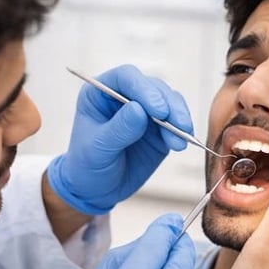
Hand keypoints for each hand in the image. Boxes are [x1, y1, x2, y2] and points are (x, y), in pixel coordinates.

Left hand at [47, 65, 191, 214]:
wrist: (95, 190)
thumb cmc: (87, 166)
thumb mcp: (97, 150)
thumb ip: (118, 129)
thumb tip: (139, 110)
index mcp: (100, 93)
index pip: (126, 78)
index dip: (144, 89)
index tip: (158, 110)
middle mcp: (124, 97)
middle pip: (153, 87)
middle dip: (169, 104)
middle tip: (178, 124)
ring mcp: (144, 111)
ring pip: (169, 102)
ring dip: (179, 118)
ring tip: (181, 140)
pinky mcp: (159, 128)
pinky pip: (176, 122)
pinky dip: (182, 131)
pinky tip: (181, 144)